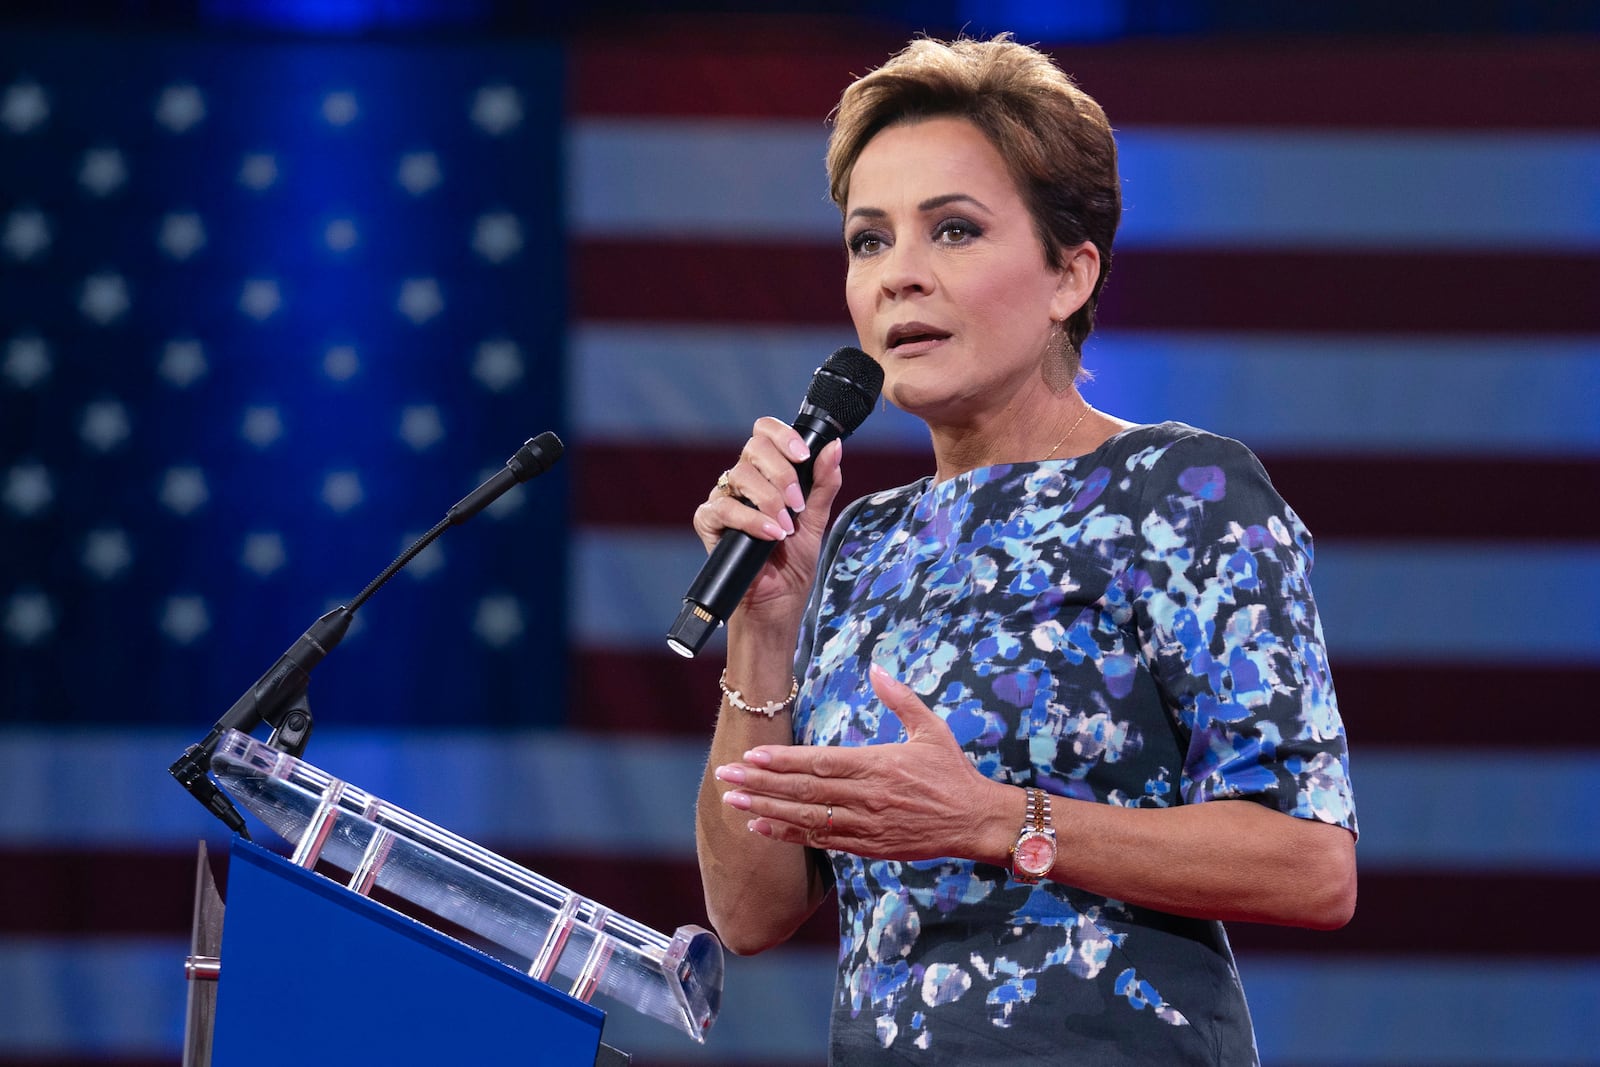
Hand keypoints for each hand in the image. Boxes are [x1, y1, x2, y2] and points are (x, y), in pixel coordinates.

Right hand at [692, 418, 844, 616]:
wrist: (777, 602)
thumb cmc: (793, 562)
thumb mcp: (816, 520)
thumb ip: (824, 484)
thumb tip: (834, 447)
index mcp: (767, 472)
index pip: (765, 432)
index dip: (783, 436)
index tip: (803, 456)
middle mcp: (743, 480)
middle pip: (753, 447)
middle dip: (782, 473)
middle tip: (798, 503)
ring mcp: (724, 498)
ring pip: (740, 475)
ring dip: (770, 501)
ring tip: (785, 528)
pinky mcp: (709, 522)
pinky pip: (723, 507)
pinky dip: (751, 520)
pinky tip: (771, 535)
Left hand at [713, 665, 1010, 862]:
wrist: (976, 821)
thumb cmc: (952, 772)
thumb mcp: (931, 729)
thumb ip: (900, 699)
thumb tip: (877, 669)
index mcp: (879, 765)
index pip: (821, 763)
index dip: (784, 760)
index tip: (753, 755)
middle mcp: (867, 797)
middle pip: (804, 791)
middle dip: (761, 783)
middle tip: (725, 775)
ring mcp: (866, 825)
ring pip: (806, 818)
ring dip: (766, 809)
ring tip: (732, 800)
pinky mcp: (868, 846)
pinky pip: (821, 841)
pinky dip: (789, 834)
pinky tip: (761, 827)